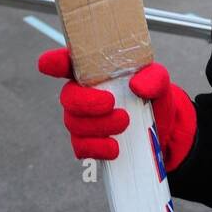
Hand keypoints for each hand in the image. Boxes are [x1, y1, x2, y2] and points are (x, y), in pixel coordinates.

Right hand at [38, 48, 196, 170]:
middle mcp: (83, 93)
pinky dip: (96, 148)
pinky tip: (114, 148)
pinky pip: (80, 147)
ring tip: (125, 123)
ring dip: (98, 126)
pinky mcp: (88, 142)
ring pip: (74, 123)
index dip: (53, 62)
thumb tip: (137, 86)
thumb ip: (152, 78)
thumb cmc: (153, 93)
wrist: (163, 124)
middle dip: (87, 103)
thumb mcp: (159, 80)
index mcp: (94, 70)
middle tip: (111, 104)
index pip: (67, 62)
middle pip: (68, 97)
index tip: (47, 64)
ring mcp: (83, 119)